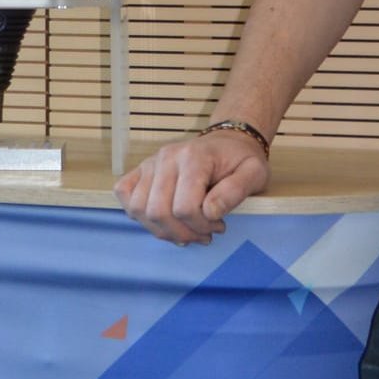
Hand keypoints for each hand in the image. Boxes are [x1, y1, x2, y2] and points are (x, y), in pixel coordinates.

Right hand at [114, 131, 270, 244]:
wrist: (227, 143)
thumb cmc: (240, 161)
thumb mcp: (254, 174)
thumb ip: (235, 192)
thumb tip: (209, 212)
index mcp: (194, 157)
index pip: (184, 207)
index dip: (200, 226)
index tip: (219, 226)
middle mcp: (166, 157)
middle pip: (158, 211)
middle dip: (182, 232)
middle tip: (204, 234)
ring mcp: (150, 162)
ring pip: (138, 208)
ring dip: (161, 230)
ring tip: (185, 231)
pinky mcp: (141, 169)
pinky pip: (124, 193)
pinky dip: (137, 213)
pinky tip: (161, 219)